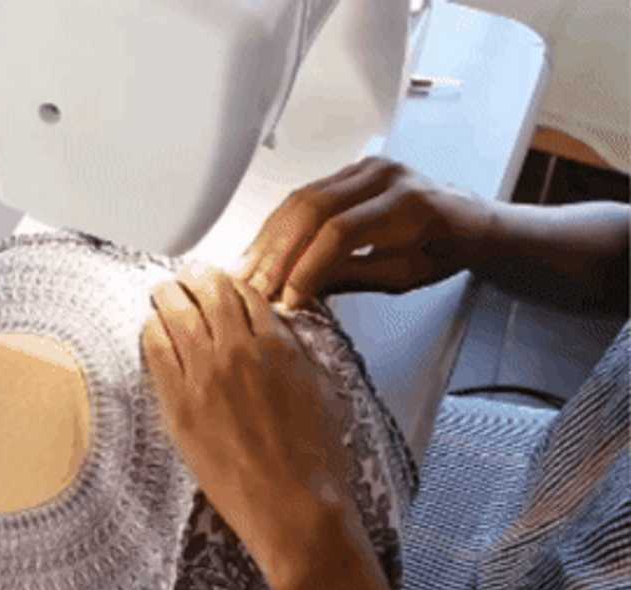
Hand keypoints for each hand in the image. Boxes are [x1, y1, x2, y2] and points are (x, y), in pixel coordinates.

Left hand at [142, 263, 360, 587]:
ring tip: (162, 290)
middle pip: (206, 292)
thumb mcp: (320, 387)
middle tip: (186, 276)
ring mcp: (203, 376)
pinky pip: (155, 350)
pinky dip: (153, 330)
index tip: (217, 279)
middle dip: (194, 278)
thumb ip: (292, 350)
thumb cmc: (315, 458)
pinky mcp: (177, 404)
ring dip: (167, 295)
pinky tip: (152, 327)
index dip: (226, 280)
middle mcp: (237, 351)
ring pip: (175, 313)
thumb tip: (272, 327)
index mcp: (276, 344)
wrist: (292, 507)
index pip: (244, 292)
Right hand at [237, 157, 491, 308]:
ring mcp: (363, 167)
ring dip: (270, 238)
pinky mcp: (347, 169)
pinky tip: (261, 249)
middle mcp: (382, 176)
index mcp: (407, 205)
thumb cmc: (441, 252)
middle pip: (312, 208)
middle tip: (256, 286)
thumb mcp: (401, 276)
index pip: (340, 231)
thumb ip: (351, 276)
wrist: (465, 219)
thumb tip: (300, 291)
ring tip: (247, 272)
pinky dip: (278, 225)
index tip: (288, 298)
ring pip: (301, 198)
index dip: (307, 267)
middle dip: (278, 252)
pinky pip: (303, 194)